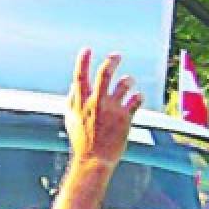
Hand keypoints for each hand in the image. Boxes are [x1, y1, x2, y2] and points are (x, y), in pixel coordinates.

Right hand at [65, 49, 141, 169]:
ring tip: (129, 80)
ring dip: (128, 80)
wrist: (95, 159)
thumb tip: (75, 84)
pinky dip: (138, 96)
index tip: (87, 50)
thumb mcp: (70, 118)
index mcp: (81, 102)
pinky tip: (137, 97)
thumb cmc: (81, 139)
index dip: (83, 61)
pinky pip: (136, 100)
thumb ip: (72, 99)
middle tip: (116, 55)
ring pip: (124, 85)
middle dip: (111, 62)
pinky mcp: (125, 118)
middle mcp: (96, 103)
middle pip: (105, 75)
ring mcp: (112, 110)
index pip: (80, 76)